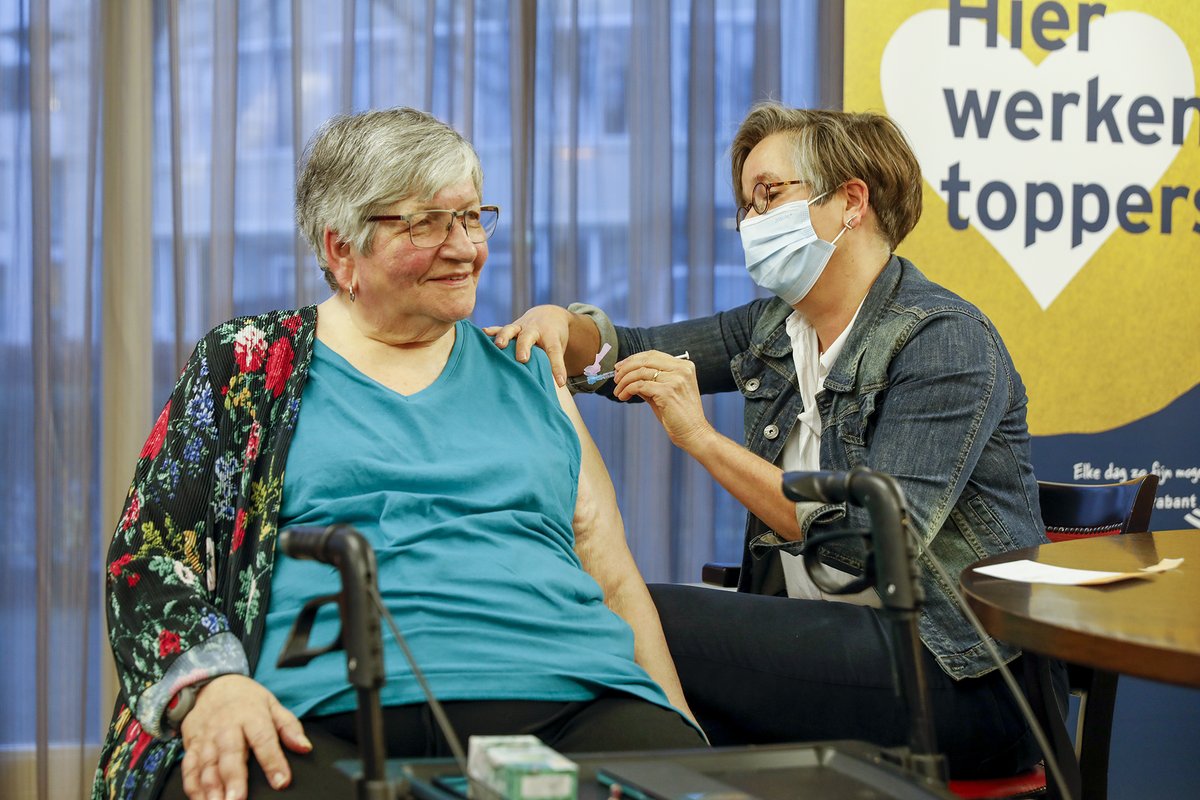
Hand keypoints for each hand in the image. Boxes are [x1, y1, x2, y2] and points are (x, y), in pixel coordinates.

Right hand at [179, 675, 310, 799]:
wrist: (212, 684)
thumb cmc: (246, 700)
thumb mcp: (272, 705)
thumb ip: (289, 727)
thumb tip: (305, 747)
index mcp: (251, 716)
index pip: (264, 739)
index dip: (273, 761)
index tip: (281, 782)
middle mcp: (227, 728)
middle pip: (230, 754)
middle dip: (233, 779)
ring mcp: (207, 738)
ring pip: (207, 765)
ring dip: (211, 788)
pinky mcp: (192, 746)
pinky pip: (189, 768)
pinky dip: (192, 786)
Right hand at [483, 305, 575, 385]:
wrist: (549, 315)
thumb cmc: (554, 338)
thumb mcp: (559, 348)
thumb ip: (554, 364)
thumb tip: (557, 390)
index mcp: (550, 337)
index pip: (554, 352)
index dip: (557, 367)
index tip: (560, 382)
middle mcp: (534, 330)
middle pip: (528, 338)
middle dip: (524, 348)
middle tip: (522, 359)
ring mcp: (520, 327)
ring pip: (511, 330)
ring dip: (504, 337)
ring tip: (499, 345)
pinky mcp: (510, 327)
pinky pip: (499, 328)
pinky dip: (492, 331)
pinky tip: (483, 333)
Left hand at [612, 351, 713, 451]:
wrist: (694, 433)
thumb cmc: (678, 415)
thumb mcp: (664, 392)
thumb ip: (649, 380)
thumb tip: (626, 373)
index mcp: (683, 366)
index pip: (652, 354)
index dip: (633, 359)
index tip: (619, 367)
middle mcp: (681, 369)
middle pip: (645, 360)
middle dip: (626, 368)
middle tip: (615, 379)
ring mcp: (675, 379)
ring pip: (640, 372)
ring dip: (624, 382)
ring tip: (618, 392)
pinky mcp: (667, 392)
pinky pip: (640, 385)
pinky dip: (628, 390)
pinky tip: (623, 397)